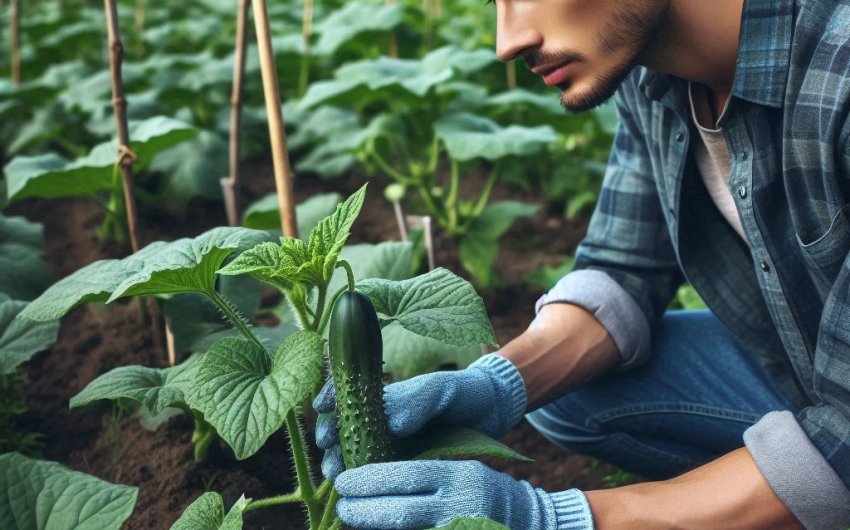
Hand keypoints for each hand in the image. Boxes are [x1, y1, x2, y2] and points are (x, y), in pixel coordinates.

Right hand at [313, 354, 527, 479]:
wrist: (494, 412)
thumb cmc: (464, 392)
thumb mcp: (442, 388)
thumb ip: (417, 399)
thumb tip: (391, 424)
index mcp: (385, 395)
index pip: (345, 393)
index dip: (329, 399)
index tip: (322, 410)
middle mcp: (381, 418)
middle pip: (342, 427)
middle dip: (330, 442)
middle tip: (330, 458)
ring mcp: (391, 442)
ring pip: (354, 452)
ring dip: (340, 463)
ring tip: (337, 478)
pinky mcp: (404, 465)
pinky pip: (378, 473)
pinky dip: (364, 481)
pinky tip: (359, 491)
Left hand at [334, 460, 592, 529]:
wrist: (533, 522)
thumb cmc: (486, 493)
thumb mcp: (462, 471)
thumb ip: (426, 475)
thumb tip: (371, 477)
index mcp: (460, 475)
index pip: (406, 474)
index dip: (370, 480)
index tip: (343, 481)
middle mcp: (462, 505)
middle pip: (400, 511)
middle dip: (363, 512)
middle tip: (341, 509)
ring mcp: (460, 529)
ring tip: (352, 524)